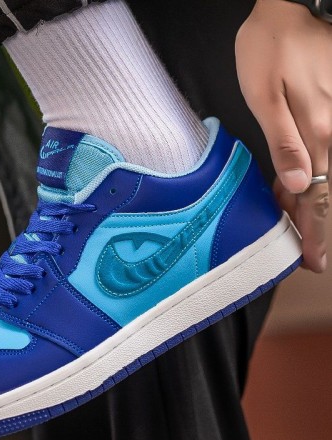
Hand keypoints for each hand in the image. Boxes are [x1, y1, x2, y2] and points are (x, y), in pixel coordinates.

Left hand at [235, 0, 331, 271]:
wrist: (285, 11)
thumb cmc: (269, 51)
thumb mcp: (267, 96)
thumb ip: (284, 141)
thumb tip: (296, 183)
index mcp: (316, 134)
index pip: (319, 195)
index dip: (315, 231)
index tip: (313, 261)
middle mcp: (331, 133)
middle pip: (325, 191)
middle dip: (315, 226)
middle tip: (310, 259)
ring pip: (322, 176)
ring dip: (307, 205)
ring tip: (294, 229)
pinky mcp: (326, 114)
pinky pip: (320, 156)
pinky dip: (304, 178)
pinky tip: (288, 190)